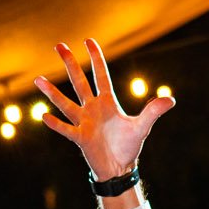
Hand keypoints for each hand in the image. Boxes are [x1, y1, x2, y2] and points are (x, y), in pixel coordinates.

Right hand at [35, 39, 174, 181]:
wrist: (119, 168)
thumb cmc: (129, 146)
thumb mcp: (142, 127)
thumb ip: (153, 111)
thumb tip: (170, 99)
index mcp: (107, 102)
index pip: (101, 75)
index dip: (96, 58)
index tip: (88, 40)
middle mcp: (92, 108)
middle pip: (79, 82)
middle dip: (70, 64)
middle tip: (58, 45)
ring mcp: (84, 122)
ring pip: (66, 103)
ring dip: (52, 92)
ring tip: (37, 79)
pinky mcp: (80, 138)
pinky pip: (66, 129)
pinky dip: (56, 124)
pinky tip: (44, 116)